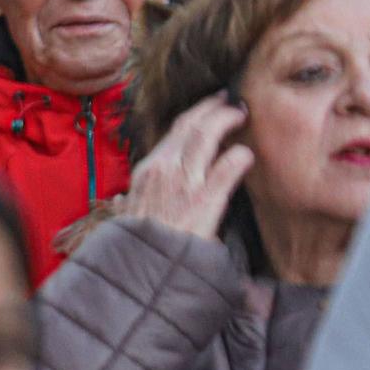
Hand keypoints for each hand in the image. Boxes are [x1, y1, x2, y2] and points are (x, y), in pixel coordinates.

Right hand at [123, 92, 254, 241]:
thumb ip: (128, 203)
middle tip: (229, 100)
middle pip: (190, 125)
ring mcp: (184, 182)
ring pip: (206, 136)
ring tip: (241, 114)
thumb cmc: (135, 244)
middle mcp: (164, 168)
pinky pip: (227, 168)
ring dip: (227, 120)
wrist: (139, 269)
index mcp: (147, 170)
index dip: (194, 115)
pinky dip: (239, 157)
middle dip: (212, 108)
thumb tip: (122, 201)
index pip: (173, 131)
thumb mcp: (126, 216)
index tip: (208, 107)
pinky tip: (247, 154)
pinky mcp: (204, 200)